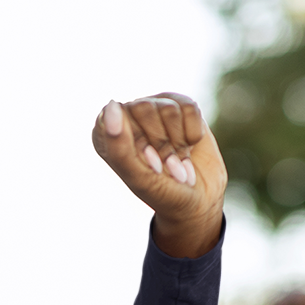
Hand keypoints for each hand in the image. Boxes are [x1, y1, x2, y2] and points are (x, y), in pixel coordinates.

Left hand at [93, 92, 226, 259]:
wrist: (198, 201)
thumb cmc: (163, 193)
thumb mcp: (140, 177)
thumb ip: (119, 146)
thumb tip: (111, 104)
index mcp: (106, 135)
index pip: (116, 118)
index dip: (139, 144)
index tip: (149, 166)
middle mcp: (128, 118)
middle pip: (145, 108)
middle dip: (161, 142)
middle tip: (164, 166)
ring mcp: (154, 109)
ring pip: (169, 108)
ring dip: (178, 142)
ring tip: (177, 161)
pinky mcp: (180, 106)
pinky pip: (190, 107)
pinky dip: (193, 134)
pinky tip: (189, 147)